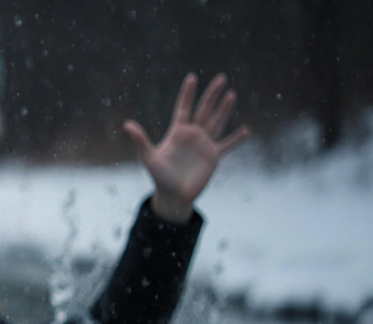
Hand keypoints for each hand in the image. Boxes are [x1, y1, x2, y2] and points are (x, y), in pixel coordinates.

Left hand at [123, 73, 248, 222]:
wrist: (173, 195)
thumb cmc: (159, 176)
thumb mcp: (149, 157)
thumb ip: (140, 140)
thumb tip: (127, 124)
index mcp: (177, 132)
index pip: (183, 108)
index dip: (187, 94)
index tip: (192, 77)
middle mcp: (192, 135)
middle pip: (204, 110)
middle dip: (212, 94)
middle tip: (221, 78)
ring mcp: (203, 145)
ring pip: (217, 122)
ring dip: (224, 109)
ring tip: (232, 94)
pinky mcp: (213, 157)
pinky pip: (227, 146)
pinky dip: (236, 139)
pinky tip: (246, 130)